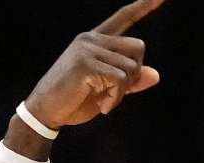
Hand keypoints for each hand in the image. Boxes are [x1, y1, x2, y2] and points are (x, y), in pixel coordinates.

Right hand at [22, 0, 165, 129]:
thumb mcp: (108, 89)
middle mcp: (91, 39)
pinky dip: (116, 98)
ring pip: (131, 67)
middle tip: (116, 91)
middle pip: (138, 47)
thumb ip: (130, 81)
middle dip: (135, 74)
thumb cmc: (76, 99)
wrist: (47, 110)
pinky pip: (120, 80)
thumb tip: (156, 74)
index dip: (143, 6)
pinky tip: (103, 106)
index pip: (124, 18)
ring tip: (104, 99)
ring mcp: (87, 49)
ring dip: (123, 92)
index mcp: (96, 40)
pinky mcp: (85, 63)